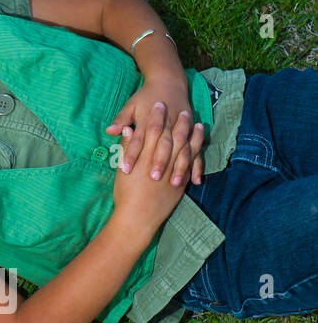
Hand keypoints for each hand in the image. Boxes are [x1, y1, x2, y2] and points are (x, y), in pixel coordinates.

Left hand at [106, 78, 204, 184]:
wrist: (168, 82)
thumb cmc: (145, 97)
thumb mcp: (131, 106)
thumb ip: (121, 119)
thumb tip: (109, 131)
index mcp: (149, 121)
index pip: (138, 139)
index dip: (131, 154)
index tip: (125, 169)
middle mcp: (167, 126)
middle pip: (163, 146)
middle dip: (159, 162)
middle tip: (153, 179)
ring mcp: (181, 130)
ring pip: (183, 150)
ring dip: (180, 167)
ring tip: (175, 184)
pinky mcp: (191, 134)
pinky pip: (197, 152)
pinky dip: (197, 166)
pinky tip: (196, 181)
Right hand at [111, 102, 200, 228]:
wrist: (136, 219)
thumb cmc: (124, 194)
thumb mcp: (122, 169)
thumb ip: (127, 148)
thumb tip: (128, 130)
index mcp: (144, 157)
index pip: (152, 130)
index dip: (156, 116)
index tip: (159, 104)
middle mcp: (161, 162)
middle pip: (173, 137)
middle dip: (179, 123)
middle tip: (183, 109)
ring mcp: (172, 173)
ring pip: (186, 150)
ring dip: (193, 136)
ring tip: (198, 124)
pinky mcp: (180, 183)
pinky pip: (192, 165)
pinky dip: (197, 154)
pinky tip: (199, 146)